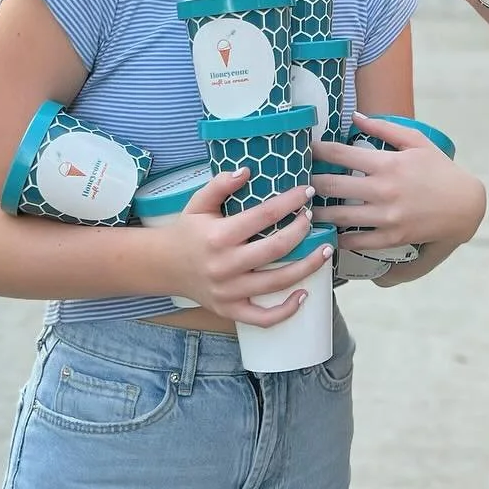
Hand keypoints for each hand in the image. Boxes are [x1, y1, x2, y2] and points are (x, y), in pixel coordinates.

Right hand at [165, 171, 333, 325]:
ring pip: (276, 282)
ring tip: (326, 251)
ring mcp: (228, 291)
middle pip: (275, 248)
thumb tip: (246, 171)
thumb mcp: (198, 203)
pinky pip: (262, 318)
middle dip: (301, 231)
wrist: (163, 266)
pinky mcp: (230, 310)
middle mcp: (225, 265)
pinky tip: (304, 295)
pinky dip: (286, 311)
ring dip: (307, 267)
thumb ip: (220, 184)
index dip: (290, 202)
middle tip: (313, 218)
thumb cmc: (187, 231)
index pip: (264, 216)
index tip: (307, 191)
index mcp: (219, 236)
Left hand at [312, 113, 485, 251]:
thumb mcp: (417, 142)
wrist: (465, 205)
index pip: (341, 154)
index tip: (304, 148)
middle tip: (295, 181)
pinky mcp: (392, 237)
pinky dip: (340, 238)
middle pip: (332, 186)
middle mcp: (383, 190)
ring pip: (339, 217)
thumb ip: (384, 127)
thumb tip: (355, 116)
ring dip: (317, 213)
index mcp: (388, 163)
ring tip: (303, 209)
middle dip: (309, 182)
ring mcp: (387, 217)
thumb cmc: (440, 169)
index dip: (317, 150)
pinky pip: (357, 240)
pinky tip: (329, 234)